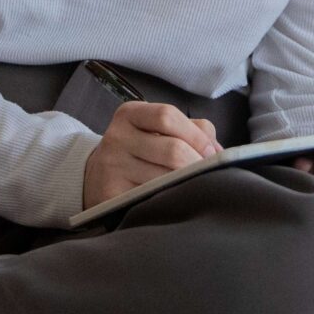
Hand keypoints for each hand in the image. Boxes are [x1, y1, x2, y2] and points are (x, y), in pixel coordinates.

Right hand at [82, 100, 221, 209]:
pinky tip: (174, 199)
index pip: (167, 116)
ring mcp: (112, 167)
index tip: (210, 153)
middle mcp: (117, 137)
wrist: (95, 177)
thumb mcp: (156, 130)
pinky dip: (170, 200)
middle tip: (208, 175)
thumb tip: (219, 152)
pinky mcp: (111, 195)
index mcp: (130, 114)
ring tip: (195, 187)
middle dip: (197, 165)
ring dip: (188, 184)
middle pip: (172, 150)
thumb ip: (192, 130)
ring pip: (166, 178)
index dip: (196, 136)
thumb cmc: (138, 151)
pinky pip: (152, 199)